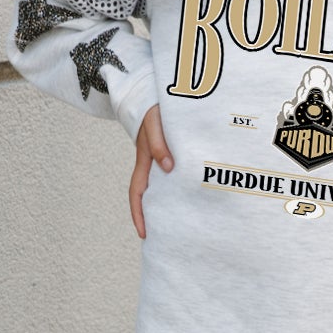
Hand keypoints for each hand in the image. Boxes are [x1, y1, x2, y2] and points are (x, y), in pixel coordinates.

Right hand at [129, 103, 173, 237]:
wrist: (154, 94)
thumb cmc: (153, 108)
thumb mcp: (154, 124)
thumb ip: (158, 145)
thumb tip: (168, 168)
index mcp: (144, 161)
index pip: (137, 194)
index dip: (139, 214)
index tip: (144, 234)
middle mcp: (152, 164)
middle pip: (150, 197)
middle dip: (155, 217)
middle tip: (167, 239)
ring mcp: (162, 159)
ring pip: (164, 187)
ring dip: (170, 204)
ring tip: (184, 223)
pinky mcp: (173, 153)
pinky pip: (176, 175)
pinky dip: (182, 186)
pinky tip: (195, 194)